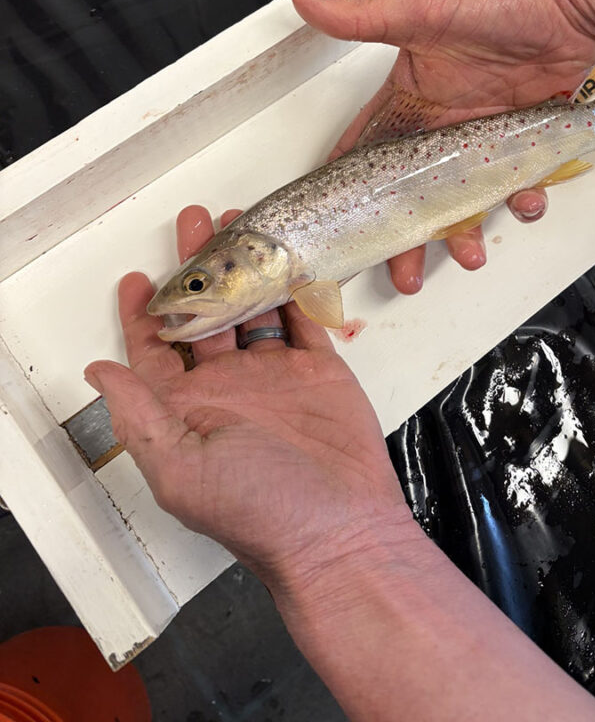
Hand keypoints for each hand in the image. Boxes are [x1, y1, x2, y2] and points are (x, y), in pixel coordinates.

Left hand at [84, 205, 409, 591]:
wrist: (340, 528)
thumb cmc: (258, 508)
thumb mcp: (181, 468)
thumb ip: (140, 414)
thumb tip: (99, 371)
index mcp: (188, 409)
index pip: (154, 351)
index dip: (143, 313)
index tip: (136, 279)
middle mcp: (228, 386)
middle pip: (205, 313)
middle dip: (197, 268)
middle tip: (196, 222)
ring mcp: (274, 374)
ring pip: (251, 306)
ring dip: (244, 268)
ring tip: (239, 226)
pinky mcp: (317, 367)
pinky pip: (301, 317)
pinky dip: (293, 287)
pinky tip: (285, 259)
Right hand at [293, 0, 594, 293]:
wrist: (575, 1)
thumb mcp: (423, 9)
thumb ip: (363, 18)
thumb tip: (307, 1)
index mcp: (411, 98)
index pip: (368, 147)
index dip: (354, 185)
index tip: (341, 223)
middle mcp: (443, 124)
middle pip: (414, 193)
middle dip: (407, 237)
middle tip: (402, 272)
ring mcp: (485, 137)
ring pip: (466, 199)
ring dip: (464, 234)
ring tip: (468, 254)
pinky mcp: (525, 143)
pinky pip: (518, 186)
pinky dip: (522, 202)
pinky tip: (524, 203)